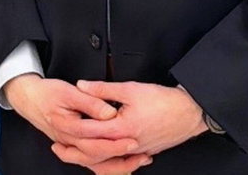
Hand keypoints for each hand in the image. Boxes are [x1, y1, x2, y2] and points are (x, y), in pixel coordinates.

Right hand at [4, 75, 149, 173]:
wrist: (29, 99)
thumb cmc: (47, 93)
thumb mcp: (68, 91)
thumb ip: (90, 101)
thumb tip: (109, 111)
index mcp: (67, 127)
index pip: (94, 139)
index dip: (115, 141)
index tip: (133, 139)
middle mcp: (68, 141)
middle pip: (96, 156)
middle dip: (120, 156)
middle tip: (139, 152)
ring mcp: (71, 146)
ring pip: (94, 164)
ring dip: (116, 166)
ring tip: (135, 161)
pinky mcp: (74, 147)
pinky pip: (91, 162)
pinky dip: (107, 165)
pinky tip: (122, 163)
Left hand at [56, 80, 205, 160]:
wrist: (190, 113)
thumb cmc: (164, 101)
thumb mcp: (131, 88)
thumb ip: (103, 89)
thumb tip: (82, 86)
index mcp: (121, 129)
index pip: (88, 132)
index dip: (70, 128)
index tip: (57, 123)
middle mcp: (127, 144)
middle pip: (94, 153)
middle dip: (73, 151)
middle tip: (57, 146)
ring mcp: (135, 151)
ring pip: (106, 161)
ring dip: (88, 158)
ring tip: (74, 153)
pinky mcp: (142, 152)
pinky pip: (120, 161)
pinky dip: (107, 161)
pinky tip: (101, 157)